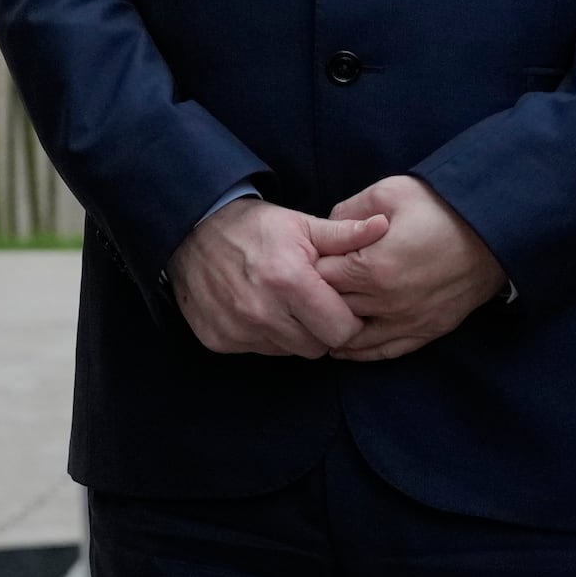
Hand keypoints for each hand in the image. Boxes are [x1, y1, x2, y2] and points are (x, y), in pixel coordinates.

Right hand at [168, 197, 386, 358]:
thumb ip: (344, 236)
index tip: (336, 302)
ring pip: (288, 352)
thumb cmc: (253, 226)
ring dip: (291, 334)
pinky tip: (254, 308)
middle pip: (318, 347)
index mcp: (289, 281)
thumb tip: (386, 226)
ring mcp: (236, 328)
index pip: (343, 331)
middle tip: (308, 303)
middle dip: (321, 328)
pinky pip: (257, 351)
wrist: (189, 229)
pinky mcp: (217, 339)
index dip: (346, 318)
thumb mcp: (299, 224)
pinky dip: (262, 335)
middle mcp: (261, 311)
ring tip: (280, 303)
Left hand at [317, 175, 504, 362]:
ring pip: (355, 338)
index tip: (302, 259)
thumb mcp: (388, 194)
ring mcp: (410, 321)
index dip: (306, 268)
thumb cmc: (440, 207)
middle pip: (333, 309)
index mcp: (372, 268)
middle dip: (316, 299)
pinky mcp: (430, 330)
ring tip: (315, 320)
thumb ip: (348, 212)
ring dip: (333, 329)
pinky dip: (362, 352)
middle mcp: (388, 302)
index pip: (318, 278)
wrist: (495, 230)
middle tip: (304, 289)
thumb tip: (326, 230)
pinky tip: (343, 347)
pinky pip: (387, 350)